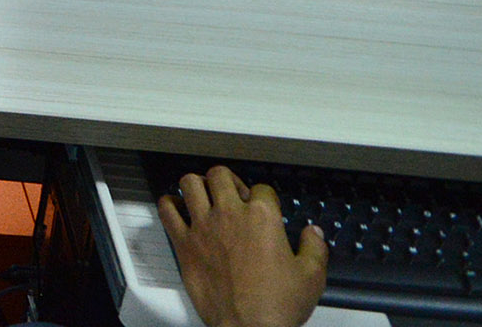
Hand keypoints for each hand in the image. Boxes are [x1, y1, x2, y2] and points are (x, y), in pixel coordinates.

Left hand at [161, 167, 326, 326]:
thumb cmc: (276, 306)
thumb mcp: (311, 276)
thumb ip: (314, 248)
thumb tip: (313, 232)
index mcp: (262, 218)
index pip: (262, 189)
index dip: (264, 197)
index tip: (264, 207)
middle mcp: (230, 215)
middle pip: (221, 175)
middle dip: (228, 180)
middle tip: (232, 194)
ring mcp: (203, 227)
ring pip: (190, 183)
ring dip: (197, 185)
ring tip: (204, 196)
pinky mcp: (184, 243)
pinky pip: (167, 211)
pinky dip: (169, 204)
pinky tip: (178, 209)